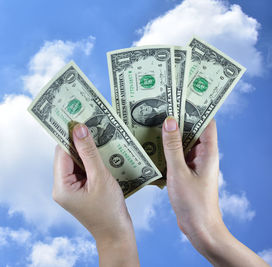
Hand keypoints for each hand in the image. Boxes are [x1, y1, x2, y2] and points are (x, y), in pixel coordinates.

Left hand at [53, 123, 138, 265]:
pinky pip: (83, 168)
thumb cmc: (109, 211)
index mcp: (61, 186)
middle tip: (91, 122)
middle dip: (79, 140)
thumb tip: (79, 129)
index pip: (61, 153)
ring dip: (86, 149)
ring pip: (76, 160)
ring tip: (99, 134)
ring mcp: (70, 188)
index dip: (69, 135)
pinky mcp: (80, 189)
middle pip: (67, 155)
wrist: (117, 234)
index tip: (78, 117)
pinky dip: (91, 159)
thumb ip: (89, 152)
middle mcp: (61, 186)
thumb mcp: (100, 178)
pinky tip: (102, 150)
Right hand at [162, 117, 220, 244]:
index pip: (207, 123)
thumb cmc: (193, 203)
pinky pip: (177, 156)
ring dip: (171, 135)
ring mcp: (195, 164)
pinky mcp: (187, 173)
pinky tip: (152, 146)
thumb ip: (173, 147)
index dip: (196, 108)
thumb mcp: (179, 172)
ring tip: (154, 123)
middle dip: (179, 119)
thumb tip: (169, 121)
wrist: (199, 228)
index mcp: (208, 152)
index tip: (181, 97)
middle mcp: (203, 155)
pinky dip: (167, 150)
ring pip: (183, 143)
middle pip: (193, 131)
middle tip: (161, 107)